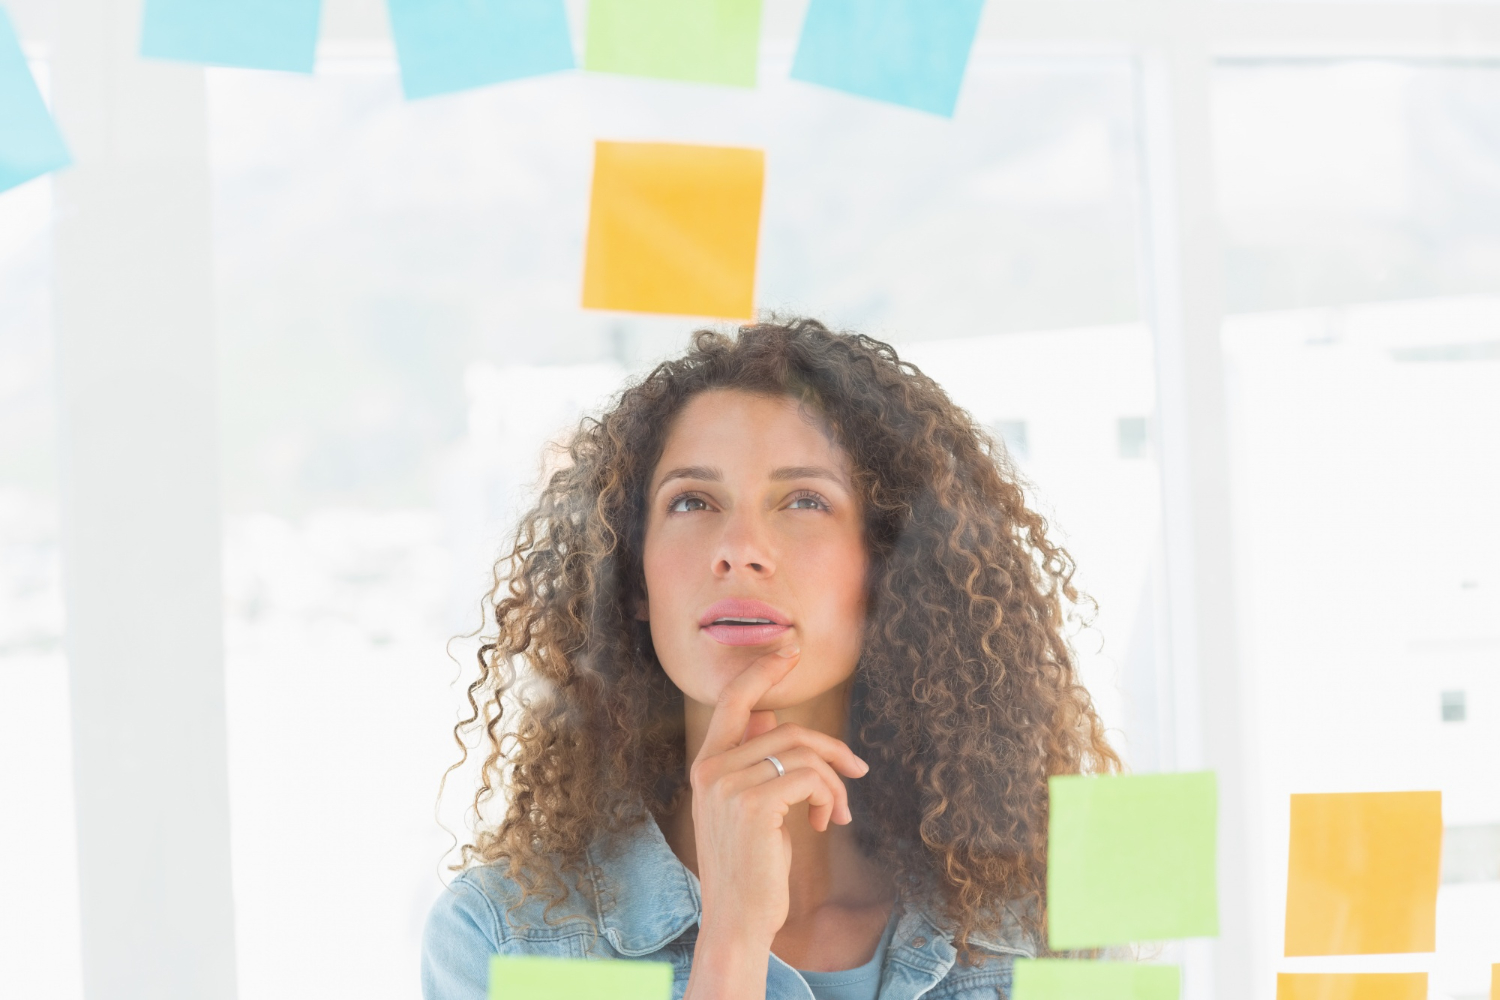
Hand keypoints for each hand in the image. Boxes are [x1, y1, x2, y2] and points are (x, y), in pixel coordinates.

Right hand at [682, 646, 868, 997]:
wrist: (736, 919)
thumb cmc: (747, 866)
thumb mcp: (745, 808)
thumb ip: (753, 761)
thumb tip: (771, 716)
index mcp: (706, 765)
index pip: (732, 701)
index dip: (762, 670)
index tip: (790, 650)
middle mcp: (711, 769)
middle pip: (788, 729)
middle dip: (832, 749)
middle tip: (858, 771)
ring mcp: (729, 786)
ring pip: (804, 755)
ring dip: (835, 783)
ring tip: (837, 812)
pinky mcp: (754, 805)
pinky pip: (810, 778)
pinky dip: (830, 797)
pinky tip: (826, 823)